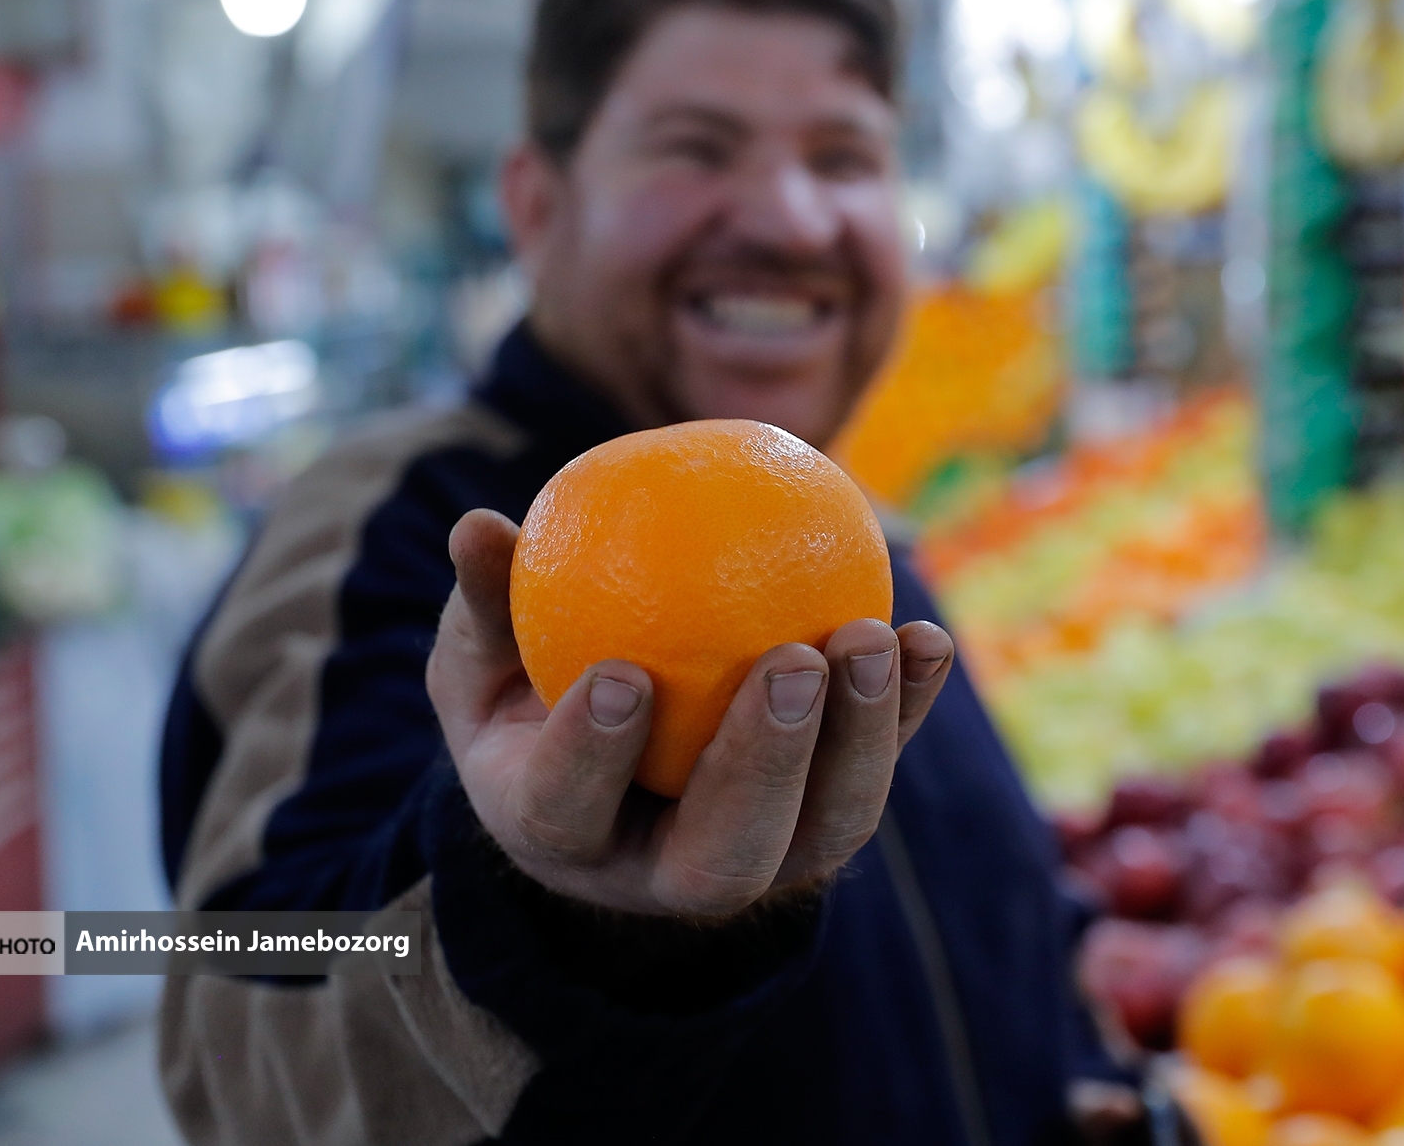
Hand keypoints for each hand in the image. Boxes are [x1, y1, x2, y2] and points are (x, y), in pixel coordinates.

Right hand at [426, 508, 952, 917]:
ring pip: (820, 832)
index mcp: (559, 837)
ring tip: (870, 638)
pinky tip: (925, 638)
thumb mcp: (485, 664)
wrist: (611, 786)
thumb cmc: (529, 704)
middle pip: (723, 853)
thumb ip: (487, 605)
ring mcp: (759, 863)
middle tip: (791, 662)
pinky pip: (872, 776)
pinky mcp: (823, 830)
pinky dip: (907, 711)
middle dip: (765, 763)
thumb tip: (477, 527)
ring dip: (858, 739)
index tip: (623, 674)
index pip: (567, 811)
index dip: (591, 755)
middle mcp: (663, 876)